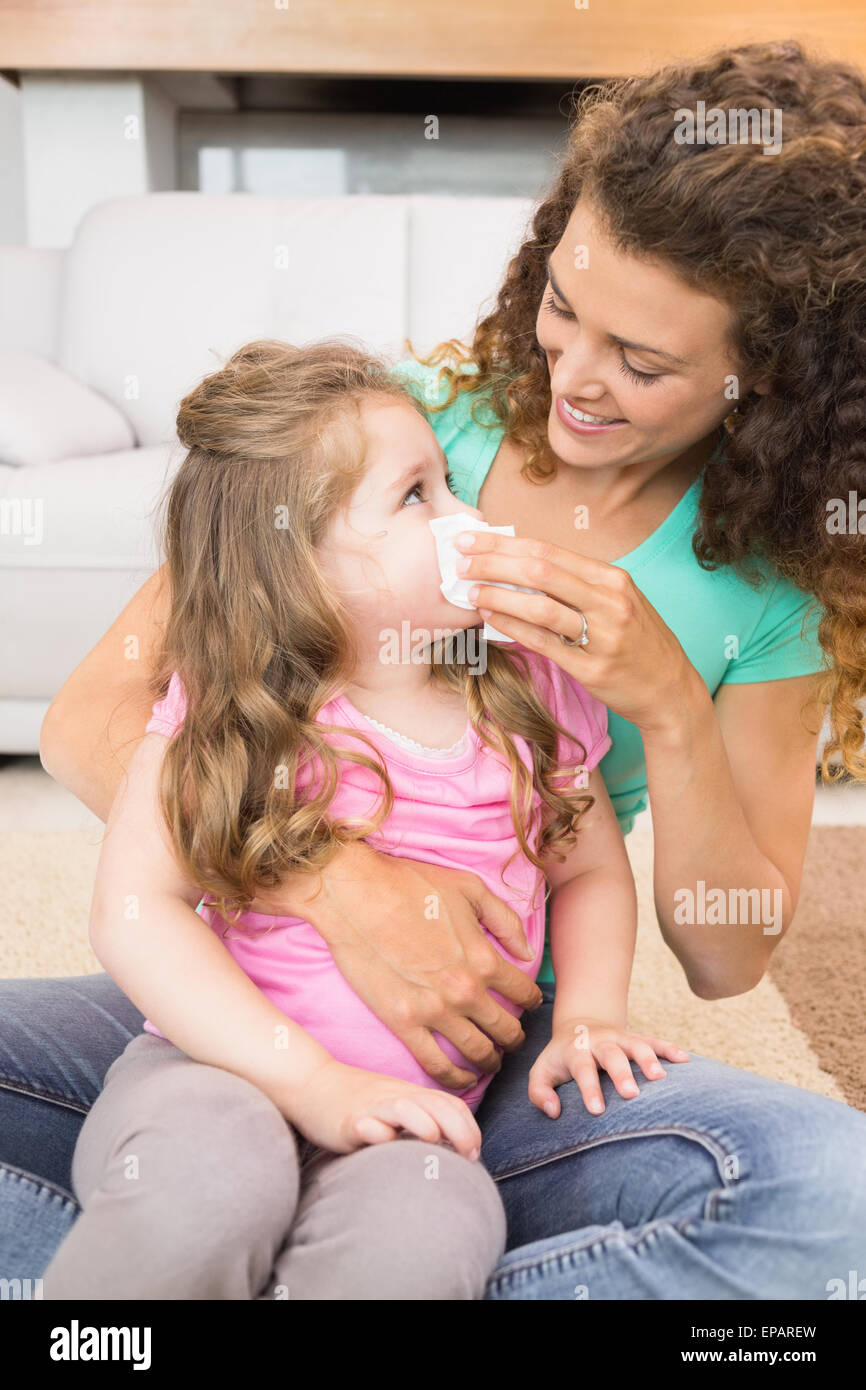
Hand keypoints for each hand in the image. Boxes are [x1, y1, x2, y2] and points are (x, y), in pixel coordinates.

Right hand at [250, 842, 543, 1090]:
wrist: (354, 894)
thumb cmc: (410, 884)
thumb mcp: (469, 888)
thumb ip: (505, 921)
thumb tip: (526, 953)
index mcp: (484, 958)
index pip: (524, 993)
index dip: (531, 1001)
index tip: (527, 1005)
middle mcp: (465, 990)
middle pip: (506, 1030)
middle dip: (515, 1039)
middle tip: (512, 1040)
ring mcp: (434, 1011)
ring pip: (477, 1053)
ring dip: (490, 1061)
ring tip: (491, 1061)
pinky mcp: (403, 1023)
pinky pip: (437, 1065)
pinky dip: (455, 1080)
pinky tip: (462, 1079)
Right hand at [286, 1057, 482, 1159]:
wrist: (310, 1082)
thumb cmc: (356, 1100)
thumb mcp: (393, 1102)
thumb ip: (420, 1116)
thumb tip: (451, 1146)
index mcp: (410, 1094)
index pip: (450, 1104)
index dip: (470, 1126)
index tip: (475, 1152)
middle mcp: (395, 1097)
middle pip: (436, 1105)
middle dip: (460, 1130)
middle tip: (469, 1156)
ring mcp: (372, 1108)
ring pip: (406, 1109)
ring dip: (426, 1126)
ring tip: (435, 1143)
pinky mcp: (349, 1121)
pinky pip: (367, 1126)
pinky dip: (380, 1135)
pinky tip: (387, 1145)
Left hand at [453, 530, 700, 734]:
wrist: (670, 690)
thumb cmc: (637, 643)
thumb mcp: (618, 602)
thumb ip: (577, 585)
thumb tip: (520, 567)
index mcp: (613, 578)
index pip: (549, 550)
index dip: (505, 544)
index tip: (472, 541)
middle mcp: (610, 601)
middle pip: (540, 571)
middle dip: (494, 563)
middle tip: (460, 564)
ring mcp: (603, 635)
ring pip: (540, 605)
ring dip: (499, 596)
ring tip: (471, 593)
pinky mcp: (593, 668)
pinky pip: (544, 642)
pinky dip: (513, 627)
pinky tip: (490, 619)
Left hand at [528, 1016, 689, 1116]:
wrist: (578, 1027)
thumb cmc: (560, 1060)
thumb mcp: (541, 1072)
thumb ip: (539, 1093)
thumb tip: (553, 1111)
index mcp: (575, 1050)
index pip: (582, 1069)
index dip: (589, 1088)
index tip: (597, 1110)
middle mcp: (599, 1041)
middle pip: (612, 1054)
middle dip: (622, 1073)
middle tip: (632, 1094)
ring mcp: (620, 1037)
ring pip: (636, 1044)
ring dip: (649, 1058)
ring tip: (661, 1078)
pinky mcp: (635, 1037)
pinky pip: (654, 1040)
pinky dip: (669, 1048)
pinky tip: (685, 1060)